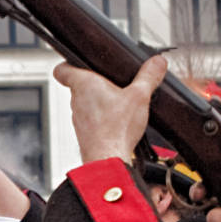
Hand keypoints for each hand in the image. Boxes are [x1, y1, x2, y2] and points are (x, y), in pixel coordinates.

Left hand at [50, 53, 166, 167]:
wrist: (108, 159)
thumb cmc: (116, 128)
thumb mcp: (140, 96)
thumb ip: (149, 76)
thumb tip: (157, 62)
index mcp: (83, 84)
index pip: (62, 69)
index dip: (69, 64)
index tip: (79, 64)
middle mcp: (76, 101)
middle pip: (78, 86)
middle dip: (95, 84)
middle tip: (113, 84)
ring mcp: (78, 119)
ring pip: (85, 104)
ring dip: (99, 103)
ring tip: (119, 105)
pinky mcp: (84, 134)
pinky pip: (91, 121)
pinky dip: (101, 119)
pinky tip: (117, 123)